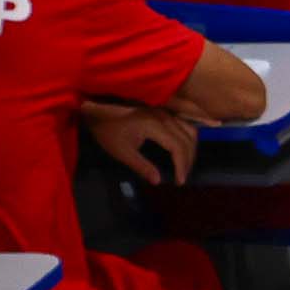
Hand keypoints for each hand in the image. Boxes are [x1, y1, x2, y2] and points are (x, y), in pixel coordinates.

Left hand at [78, 102, 198, 187]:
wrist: (97, 108)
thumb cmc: (107, 130)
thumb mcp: (121, 151)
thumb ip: (141, 166)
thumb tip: (158, 180)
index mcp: (154, 126)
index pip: (178, 147)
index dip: (182, 165)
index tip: (179, 181)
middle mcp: (164, 117)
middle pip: (187, 139)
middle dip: (188, 160)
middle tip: (182, 177)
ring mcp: (165, 112)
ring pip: (190, 130)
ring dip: (191, 148)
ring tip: (185, 164)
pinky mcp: (163, 111)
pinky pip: (185, 123)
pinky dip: (190, 136)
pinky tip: (191, 144)